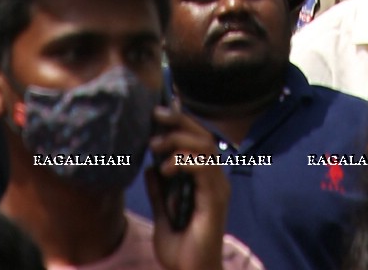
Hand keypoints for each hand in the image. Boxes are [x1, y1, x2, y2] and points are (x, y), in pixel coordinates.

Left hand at [146, 105, 230, 269]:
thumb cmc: (181, 251)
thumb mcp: (163, 216)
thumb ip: (159, 193)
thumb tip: (150, 168)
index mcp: (204, 181)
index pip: (197, 140)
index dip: (179, 123)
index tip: (156, 115)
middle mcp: (215, 179)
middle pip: (203, 135)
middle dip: (178, 121)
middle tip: (155, 116)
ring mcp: (217, 187)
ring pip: (205, 145)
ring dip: (178, 139)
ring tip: (156, 145)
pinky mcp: (215, 199)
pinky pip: (204, 167)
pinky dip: (185, 160)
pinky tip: (167, 168)